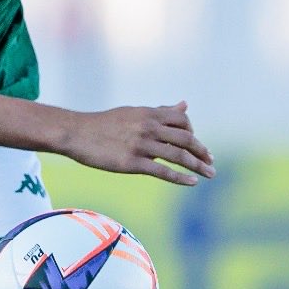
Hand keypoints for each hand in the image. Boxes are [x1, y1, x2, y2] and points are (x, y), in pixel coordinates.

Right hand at [62, 100, 213, 186]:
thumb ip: (161, 111)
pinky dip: (180, 177)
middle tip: (211, 162)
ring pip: (178, 156)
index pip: (183, 122)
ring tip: (209, 174)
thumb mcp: (134, 113)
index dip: (194, 135)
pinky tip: (192, 182)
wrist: (76, 133)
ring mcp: (141, 145)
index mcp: (149, 114)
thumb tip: (184, 105)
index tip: (197, 147)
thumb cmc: (104, 124)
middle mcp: (149, 127)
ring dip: (198, 166)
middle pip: (186, 139)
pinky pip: (162, 171)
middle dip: (202, 152)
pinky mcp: (132, 163)